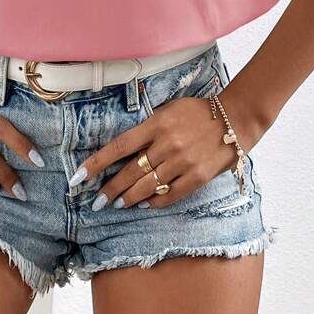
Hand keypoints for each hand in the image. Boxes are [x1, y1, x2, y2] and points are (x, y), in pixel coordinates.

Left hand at [70, 94, 259, 210]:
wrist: (234, 119)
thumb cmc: (197, 112)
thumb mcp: (168, 110)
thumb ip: (147, 127)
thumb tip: (123, 148)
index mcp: (156, 124)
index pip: (118, 147)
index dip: (96, 164)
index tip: (79, 176)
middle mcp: (166, 144)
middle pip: (130, 172)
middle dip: (110, 189)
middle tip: (97, 202)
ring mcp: (182, 162)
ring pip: (147, 186)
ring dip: (129, 198)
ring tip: (117, 204)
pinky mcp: (197, 177)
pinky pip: (170, 194)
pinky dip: (155, 201)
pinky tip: (145, 204)